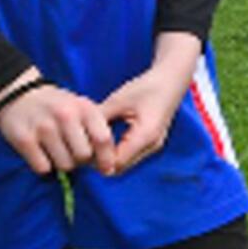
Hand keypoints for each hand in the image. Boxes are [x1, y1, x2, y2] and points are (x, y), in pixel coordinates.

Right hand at [0, 70, 110, 176]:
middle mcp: (65, 116)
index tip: (107, 169)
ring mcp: (44, 128)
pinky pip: (43, 168)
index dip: (107, 158)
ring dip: (63, 164)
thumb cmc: (58, 106)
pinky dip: (44, 166)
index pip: (103, 139)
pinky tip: (42, 153)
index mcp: (84, 108)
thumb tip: (108, 164)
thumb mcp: (82, 108)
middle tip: (73, 154)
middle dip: (82, 161)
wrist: (20, 95)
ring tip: (57, 151)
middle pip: (84, 156)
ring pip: (64, 165)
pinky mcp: (24, 140)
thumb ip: (97, 130)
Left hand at [93, 35, 203, 176]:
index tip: (82, 147)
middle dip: (99, 161)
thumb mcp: (118, 101)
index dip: (95, 159)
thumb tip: (75, 132)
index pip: (114, 163)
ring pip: (123, 164)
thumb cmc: (146, 87)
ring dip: (107, 157)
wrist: (172, 80)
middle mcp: (151, 146)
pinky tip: (105, 139)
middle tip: (83, 146)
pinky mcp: (151, 143)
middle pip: (118, 168)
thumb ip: (98, 119)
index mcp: (145, 136)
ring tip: (93, 142)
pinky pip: (129, 156)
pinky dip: (115, 152)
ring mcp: (152, 146)